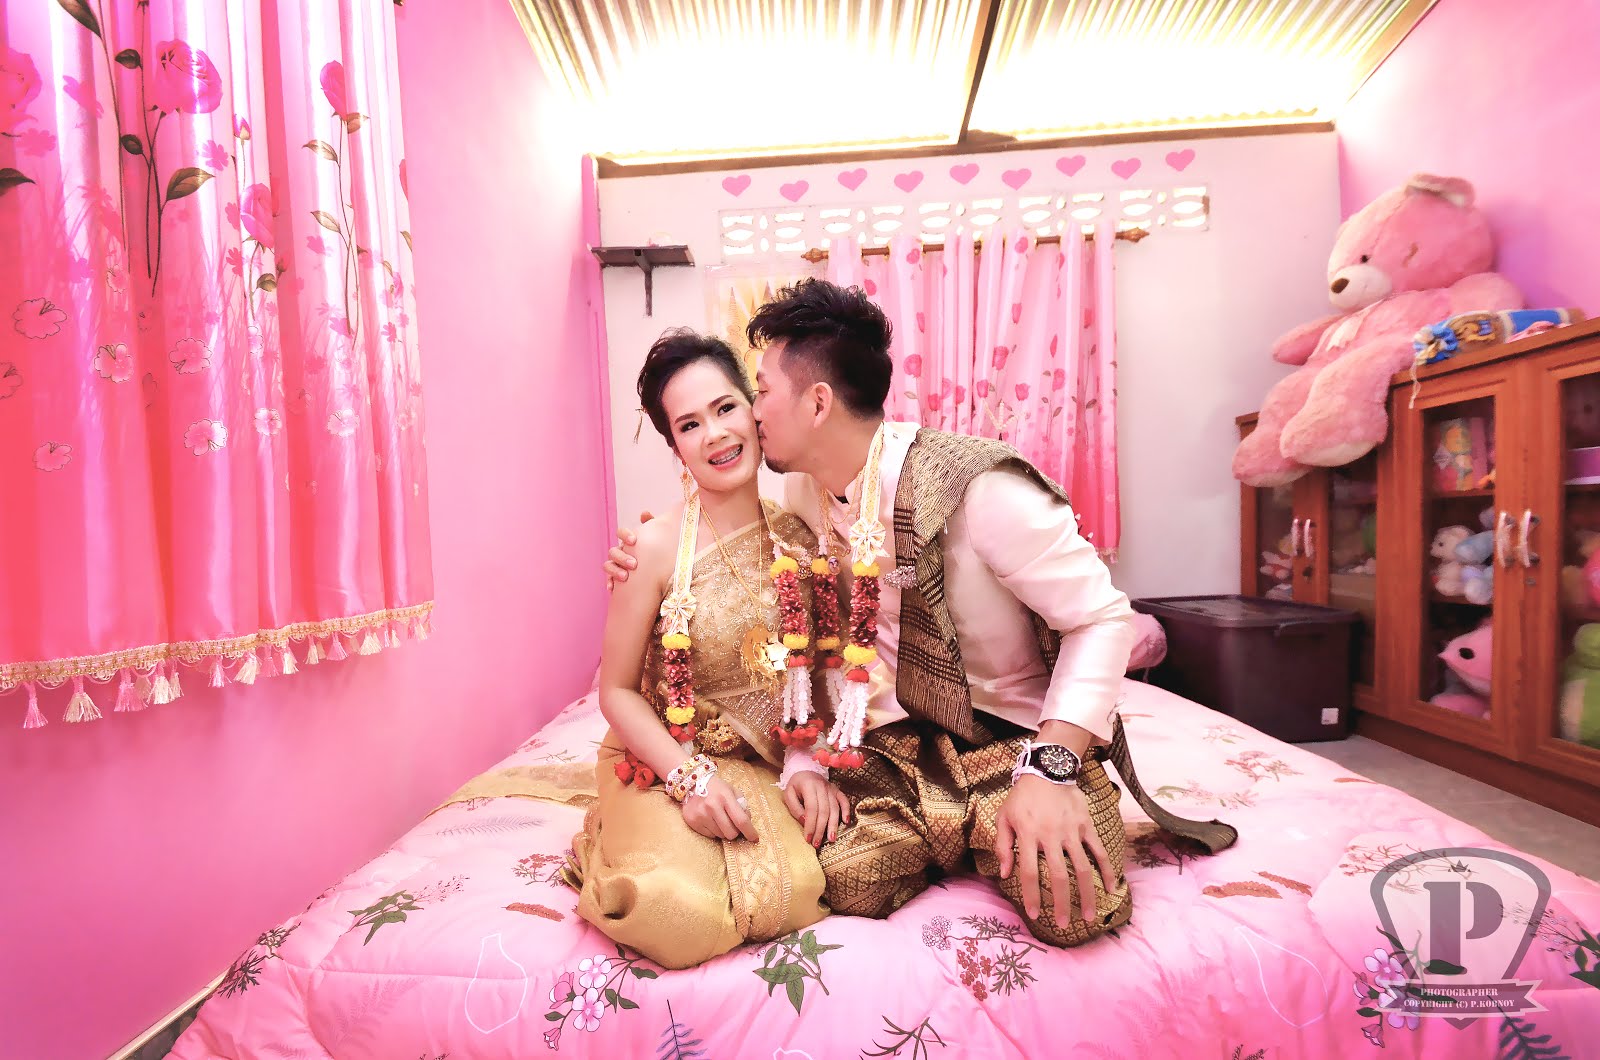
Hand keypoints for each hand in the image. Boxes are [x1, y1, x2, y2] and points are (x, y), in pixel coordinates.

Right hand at [604, 511, 653, 590]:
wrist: (659, 578)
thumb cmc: (657, 555)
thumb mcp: (657, 541)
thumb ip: (652, 526)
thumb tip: (644, 513)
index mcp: (629, 542)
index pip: (621, 533)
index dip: (625, 535)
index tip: (634, 541)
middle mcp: (620, 552)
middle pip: (614, 551)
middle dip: (622, 557)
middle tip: (634, 564)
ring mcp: (616, 565)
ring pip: (608, 565)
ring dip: (615, 570)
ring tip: (625, 577)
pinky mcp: (616, 579)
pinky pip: (608, 579)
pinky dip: (609, 582)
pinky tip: (612, 588)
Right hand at [681, 775, 756, 841]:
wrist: (692, 783)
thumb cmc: (716, 788)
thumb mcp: (732, 790)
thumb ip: (742, 805)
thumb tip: (748, 822)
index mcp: (725, 796)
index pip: (741, 820)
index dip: (750, 832)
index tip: (755, 838)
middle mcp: (712, 806)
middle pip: (731, 833)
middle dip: (735, 831)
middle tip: (733, 824)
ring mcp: (701, 815)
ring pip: (720, 835)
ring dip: (723, 830)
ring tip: (719, 819)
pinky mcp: (692, 821)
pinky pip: (710, 836)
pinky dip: (713, 831)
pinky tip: (710, 820)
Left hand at [782, 772, 851, 847]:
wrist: (805, 770)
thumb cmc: (795, 785)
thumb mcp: (788, 794)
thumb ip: (795, 808)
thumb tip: (805, 822)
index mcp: (808, 786)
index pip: (812, 809)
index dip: (811, 825)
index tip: (808, 839)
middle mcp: (822, 787)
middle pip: (824, 811)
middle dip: (821, 829)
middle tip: (817, 844)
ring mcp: (831, 788)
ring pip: (835, 808)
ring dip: (833, 825)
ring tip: (832, 839)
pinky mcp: (837, 790)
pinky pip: (844, 800)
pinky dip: (846, 811)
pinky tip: (846, 822)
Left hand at [995, 774, 1118, 926]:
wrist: (1047, 770)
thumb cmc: (1022, 797)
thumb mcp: (1004, 817)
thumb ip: (1003, 846)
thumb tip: (1004, 874)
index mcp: (1029, 835)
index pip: (1030, 873)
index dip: (1032, 895)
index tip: (1034, 915)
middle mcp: (1051, 836)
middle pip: (1059, 876)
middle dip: (1061, 904)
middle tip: (1063, 924)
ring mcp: (1072, 831)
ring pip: (1083, 868)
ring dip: (1087, 895)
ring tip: (1090, 917)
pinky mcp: (1086, 826)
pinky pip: (1100, 850)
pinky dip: (1107, 870)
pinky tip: (1111, 887)